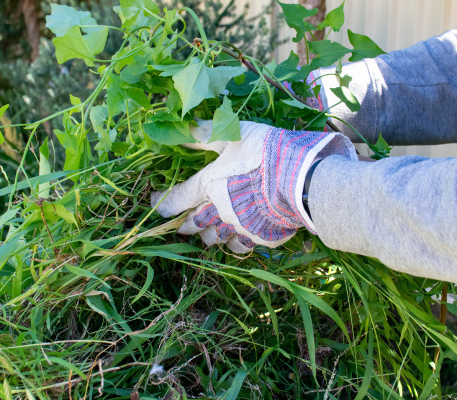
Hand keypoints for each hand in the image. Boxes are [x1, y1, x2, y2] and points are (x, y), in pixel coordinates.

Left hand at [151, 120, 355, 252]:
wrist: (301, 178)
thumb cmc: (266, 152)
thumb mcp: (235, 135)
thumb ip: (206, 135)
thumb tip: (182, 128)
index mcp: (209, 184)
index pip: (177, 198)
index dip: (163, 203)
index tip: (154, 204)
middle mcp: (219, 210)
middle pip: (193, 223)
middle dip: (184, 224)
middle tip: (180, 224)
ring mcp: (240, 227)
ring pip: (214, 239)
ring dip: (206, 236)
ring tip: (205, 234)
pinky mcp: (260, 237)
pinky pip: (239, 248)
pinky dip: (232, 245)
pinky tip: (233, 241)